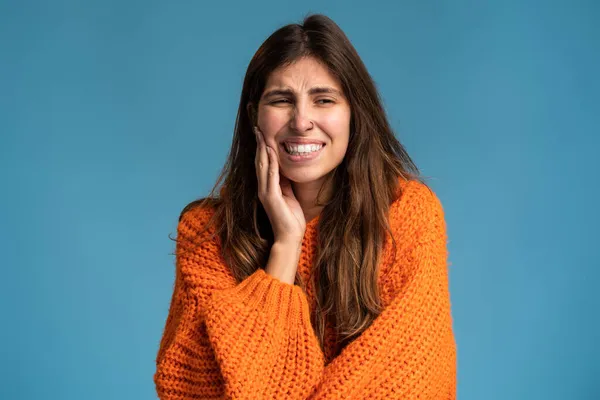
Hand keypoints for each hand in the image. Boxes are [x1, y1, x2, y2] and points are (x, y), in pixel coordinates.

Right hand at [254, 126, 305, 244]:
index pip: (262, 164)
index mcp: (267, 187)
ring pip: (262, 166)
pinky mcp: (271, 197)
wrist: (289, 236)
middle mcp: (263, 188)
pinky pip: (270, 176)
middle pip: (259, 161)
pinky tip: (270, 152)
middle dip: (259, 144)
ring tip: (261, 135)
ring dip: (262, 149)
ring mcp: (265, 192)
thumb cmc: (290, 217)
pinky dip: (270, 163)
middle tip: (257, 128)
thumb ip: (285, 182)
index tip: (262, 134)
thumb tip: (285, 168)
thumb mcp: (289, 194)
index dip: (261, 148)